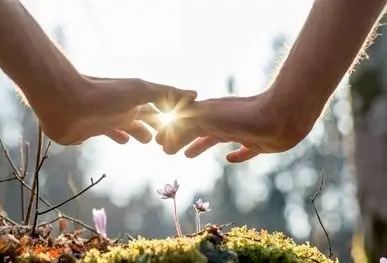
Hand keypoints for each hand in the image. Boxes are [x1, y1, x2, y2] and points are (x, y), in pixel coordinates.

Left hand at [36, 75, 196, 145]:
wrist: (64, 102)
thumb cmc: (104, 95)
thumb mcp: (140, 91)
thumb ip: (166, 93)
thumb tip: (195, 94)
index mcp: (136, 99)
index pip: (159, 108)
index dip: (171, 117)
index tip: (183, 126)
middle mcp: (123, 107)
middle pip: (145, 117)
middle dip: (156, 126)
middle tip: (166, 139)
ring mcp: (107, 118)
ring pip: (128, 126)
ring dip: (138, 132)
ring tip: (147, 141)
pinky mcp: (91, 130)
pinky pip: (108, 134)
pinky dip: (117, 137)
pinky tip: (121, 141)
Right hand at [155, 91, 313, 162]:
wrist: (281, 116)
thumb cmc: (241, 116)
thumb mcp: (206, 118)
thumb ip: (184, 125)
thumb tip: (164, 138)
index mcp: (209, 113)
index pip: (183, 124)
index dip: (171, 133)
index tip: (158, 143)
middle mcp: (222, 120)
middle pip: (196, 130)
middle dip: (181, 139)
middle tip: (168, 150)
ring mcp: (240, 130)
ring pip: (214, 139)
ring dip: (200, 146)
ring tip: (189, 155)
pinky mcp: (258, 143)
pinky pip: (243, 150)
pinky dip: (236, 155)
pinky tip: (230, 158)